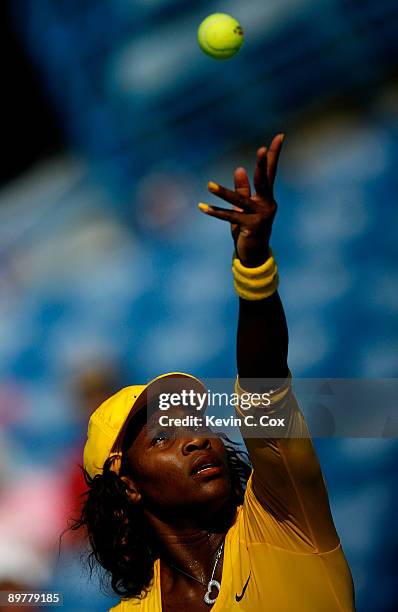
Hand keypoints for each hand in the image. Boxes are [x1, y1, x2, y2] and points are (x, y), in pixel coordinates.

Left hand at [198, 133, 283, 266]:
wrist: (253, 255)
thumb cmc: (248, 230)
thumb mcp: (244, 208)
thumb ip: (242, 189)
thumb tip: (239, 168)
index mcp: (266, 198)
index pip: (269, 172)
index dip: (273, 155)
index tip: (279, 136)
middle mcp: (267, 205)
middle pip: (264, 181)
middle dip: (262, 164)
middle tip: (262, 149)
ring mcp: (260, 216)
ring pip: (239, 201)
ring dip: (223, 193)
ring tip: (209, 185)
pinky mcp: (251, 228)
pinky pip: (230, 217)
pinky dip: (215, 212)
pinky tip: (202, 207)